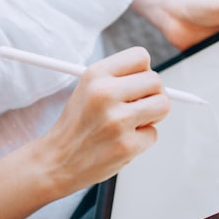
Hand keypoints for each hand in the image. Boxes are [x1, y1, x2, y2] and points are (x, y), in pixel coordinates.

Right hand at [40, 47, 170, 192]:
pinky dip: (142, 140)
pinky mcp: (127, 145)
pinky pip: (153, 134)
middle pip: (155, 81)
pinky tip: (122, 141)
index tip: (138, 83)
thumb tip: (154, 78)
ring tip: (133, 122)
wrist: (56, 162)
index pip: (140, 56)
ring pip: (163, 105)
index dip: (144, 71)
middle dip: (152, 95)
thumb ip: (118, 79)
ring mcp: (117, 120)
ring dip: (153, 115)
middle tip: (138, 106)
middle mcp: (105, 94)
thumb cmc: (76, 126)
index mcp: (95, 75)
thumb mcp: (87, 89)